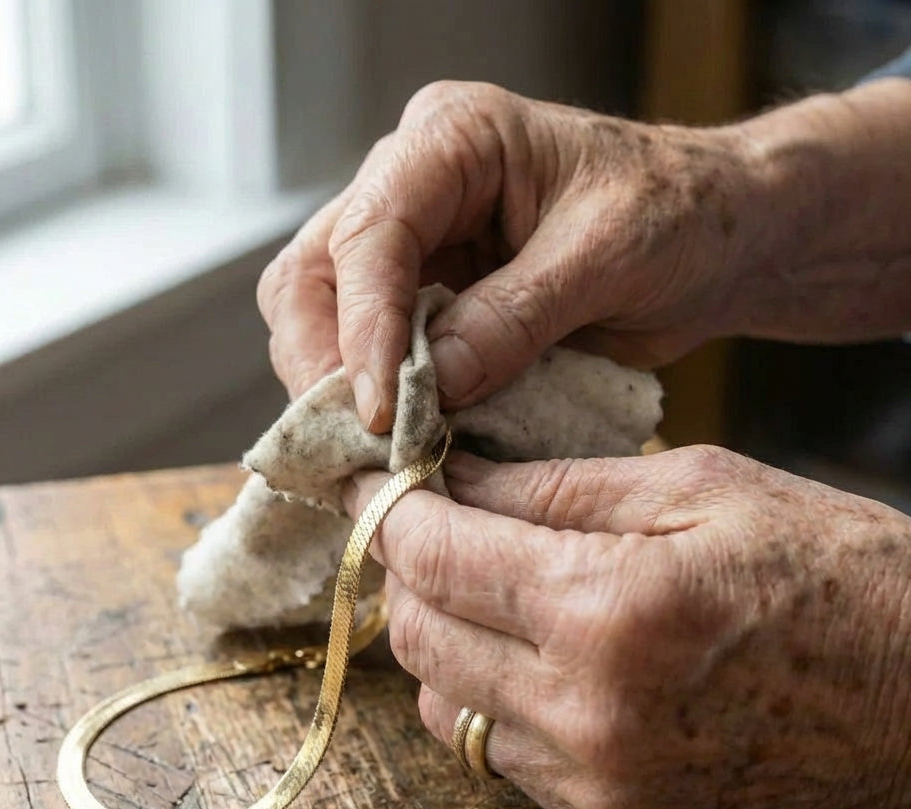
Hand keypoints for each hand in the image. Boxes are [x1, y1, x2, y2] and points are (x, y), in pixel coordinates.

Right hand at [258, 77, 910, 431]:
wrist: (713, 239)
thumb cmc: (678, 216)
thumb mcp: (607, 257)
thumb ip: (513, 318)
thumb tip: (428, 389)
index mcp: (454, 140)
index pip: (371, 232)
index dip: (364, 328)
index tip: (381, 410)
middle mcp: (412, 188)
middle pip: (313, 275)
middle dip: (326, 363)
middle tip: (359, 441)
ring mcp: (411, 249)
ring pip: (318, 318)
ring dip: (337, 390)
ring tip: (374, 451)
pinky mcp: (422, 303)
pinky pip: (364, 355)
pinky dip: (370, 402)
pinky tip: (395, 442)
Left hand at [343, 447, 910, 808]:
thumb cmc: (832, 571)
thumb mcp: (698, 488)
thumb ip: (556, 488)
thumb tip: (453, 479)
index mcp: (608, 610)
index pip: (435, 556)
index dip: (391, 510)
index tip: (376, 481)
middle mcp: (587, 715)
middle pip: (417, 638)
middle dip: (408, 572)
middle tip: (434, 526)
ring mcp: (598, 787)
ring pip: (443, 708)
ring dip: (443, 642)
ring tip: (490, 592)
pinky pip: (500, 759)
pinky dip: (492, 701)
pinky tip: (536, 658)